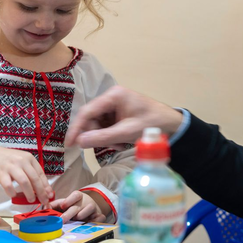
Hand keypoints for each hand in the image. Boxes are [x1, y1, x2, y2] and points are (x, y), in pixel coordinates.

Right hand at [0, 141, 53, 205]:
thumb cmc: (5, 160)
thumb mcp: (20, 161)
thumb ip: (29, 172)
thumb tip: (40, 188)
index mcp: (29, 158)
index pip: (41, 174)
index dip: (46, 186)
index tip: (50, 195)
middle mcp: (21, 161)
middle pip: (35, 179)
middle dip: (41, 192)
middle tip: (44, 202)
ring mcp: (11, 166)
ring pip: (24, 182)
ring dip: (29, 193)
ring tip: (31, 200)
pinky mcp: (0, 173)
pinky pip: (9, 186)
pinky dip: (12, 193)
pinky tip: (13, 195)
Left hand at [50, 190, 106, 222]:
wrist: (90, 205)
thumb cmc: (74, 205)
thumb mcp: (65, 202)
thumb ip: (54, 205)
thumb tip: (44, 208)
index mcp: (77, 197)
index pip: (74, 195)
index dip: (69, 200)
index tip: (63, 205)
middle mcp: (85, 201)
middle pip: (78, 206)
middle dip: (69, 213)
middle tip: (62, 220)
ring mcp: (93, 207)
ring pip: (89, 209)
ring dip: (82, 216)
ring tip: (76, 219)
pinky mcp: (99, 214)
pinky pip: (100, 217)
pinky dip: (96, 220)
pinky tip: (90, 223)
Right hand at [65, 85, 182, 148]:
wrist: (173, 125)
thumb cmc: (152, 124)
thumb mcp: (127, 132)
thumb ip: (103, 137)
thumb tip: (80, 142)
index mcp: (113, 96)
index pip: (87, 111)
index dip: (76, 128)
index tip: (69, 144)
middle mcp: (112, 97)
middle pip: (92, 118)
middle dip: (96, 134)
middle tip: (108, 146)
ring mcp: (115, 105)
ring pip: (98, 124)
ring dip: (104, 137)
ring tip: (118, 145)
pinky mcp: (119, 113)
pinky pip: (106, 126)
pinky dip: (110, 136)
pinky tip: (120, 142)